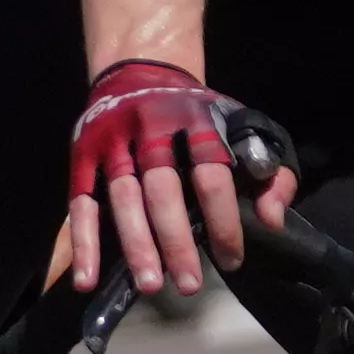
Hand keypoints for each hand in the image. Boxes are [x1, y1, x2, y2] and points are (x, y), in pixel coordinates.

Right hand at [62, 60, 261, 297]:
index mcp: (197, 119)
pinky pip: (81, 201)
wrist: (141, 69)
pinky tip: (87, 278)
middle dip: (175, 240)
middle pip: (162, 189)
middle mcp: (151, 127)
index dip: (223, 220)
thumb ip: (272, 172)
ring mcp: (113, 140)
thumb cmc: (199, 113)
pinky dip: (83, 241)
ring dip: (135, 244)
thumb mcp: (246, 127)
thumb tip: (271, 219)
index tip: (231, 259)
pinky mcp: (83, 153)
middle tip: (189, 284)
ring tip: (150, 284)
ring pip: (122, 197)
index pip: (211, 174)